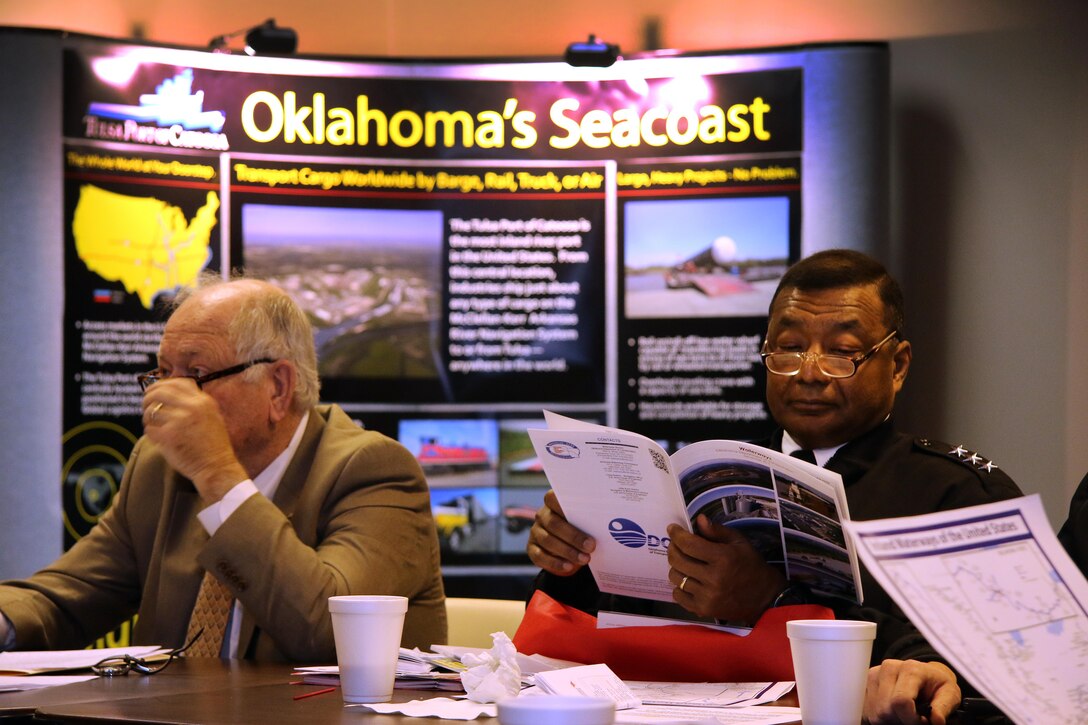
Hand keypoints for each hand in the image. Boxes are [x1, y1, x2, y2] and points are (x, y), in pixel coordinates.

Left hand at [142, 378, 247, 503]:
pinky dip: (150, 433)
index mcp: (203, 401)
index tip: (155, 391)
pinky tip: (158, 438)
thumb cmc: (213, 445)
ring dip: (148, 417)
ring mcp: (179, 421)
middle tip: (146, 405)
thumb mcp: (212, 416)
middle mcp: (192, 408)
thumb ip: (195, 403)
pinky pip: (149, 429)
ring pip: (151, 411)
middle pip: (159, 392)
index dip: (162, 385)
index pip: (176, 382)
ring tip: (153, 424)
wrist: (217, 467)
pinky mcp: (168, 437)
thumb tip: (170, 393)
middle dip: (148, 397)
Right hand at [526, 490, 594, 575]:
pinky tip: (569, 566)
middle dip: (573, 536)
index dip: (563, 503)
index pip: (553, 498)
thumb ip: (590, 518)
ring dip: (567, 551)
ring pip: (548, 540)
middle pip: (554, 523)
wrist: (570, 549)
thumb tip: (609, 522)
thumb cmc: (582, 530)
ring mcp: (535, 532)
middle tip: (591, 546)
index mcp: (554, 503)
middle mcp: (542, 515)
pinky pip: (540, 556)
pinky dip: (555, 563)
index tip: (581, 511)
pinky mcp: (532, 548)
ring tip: (585, 559)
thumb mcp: (586, 522)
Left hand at [666, 514, 785, 623]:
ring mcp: (707, 596)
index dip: (676, 534)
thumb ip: (717, 531)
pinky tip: (689, 580)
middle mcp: (713, 578)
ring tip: (684, 562)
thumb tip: (699, 519)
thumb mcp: (739, 542)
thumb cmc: (751, 565)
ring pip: (675, 577)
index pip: (688, 544)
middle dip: (673, 548)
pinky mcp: (703, 610)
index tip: (672, 528)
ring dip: (676, 567)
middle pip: (677, 560)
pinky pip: (678, 595)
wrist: (764, 598)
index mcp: (723, 558)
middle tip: (676, 544)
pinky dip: (679, 586)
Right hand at [864, 659, 960, 724]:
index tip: (922, 721)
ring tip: (904, 715)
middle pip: (886, 709)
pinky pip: (867, 710)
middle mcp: (888, 668)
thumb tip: (936, 720)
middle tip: (914, 719)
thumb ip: (943, 707)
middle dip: (901, 720)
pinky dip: (880, 717)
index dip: (911, 719)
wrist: (926, 674)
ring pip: (875, 712)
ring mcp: (874, 675)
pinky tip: (893, 712)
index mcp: (910, 669)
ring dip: (890, 720)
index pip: (901, 701)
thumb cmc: (936, 685)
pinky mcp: (866, 683)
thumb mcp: (949, 693)